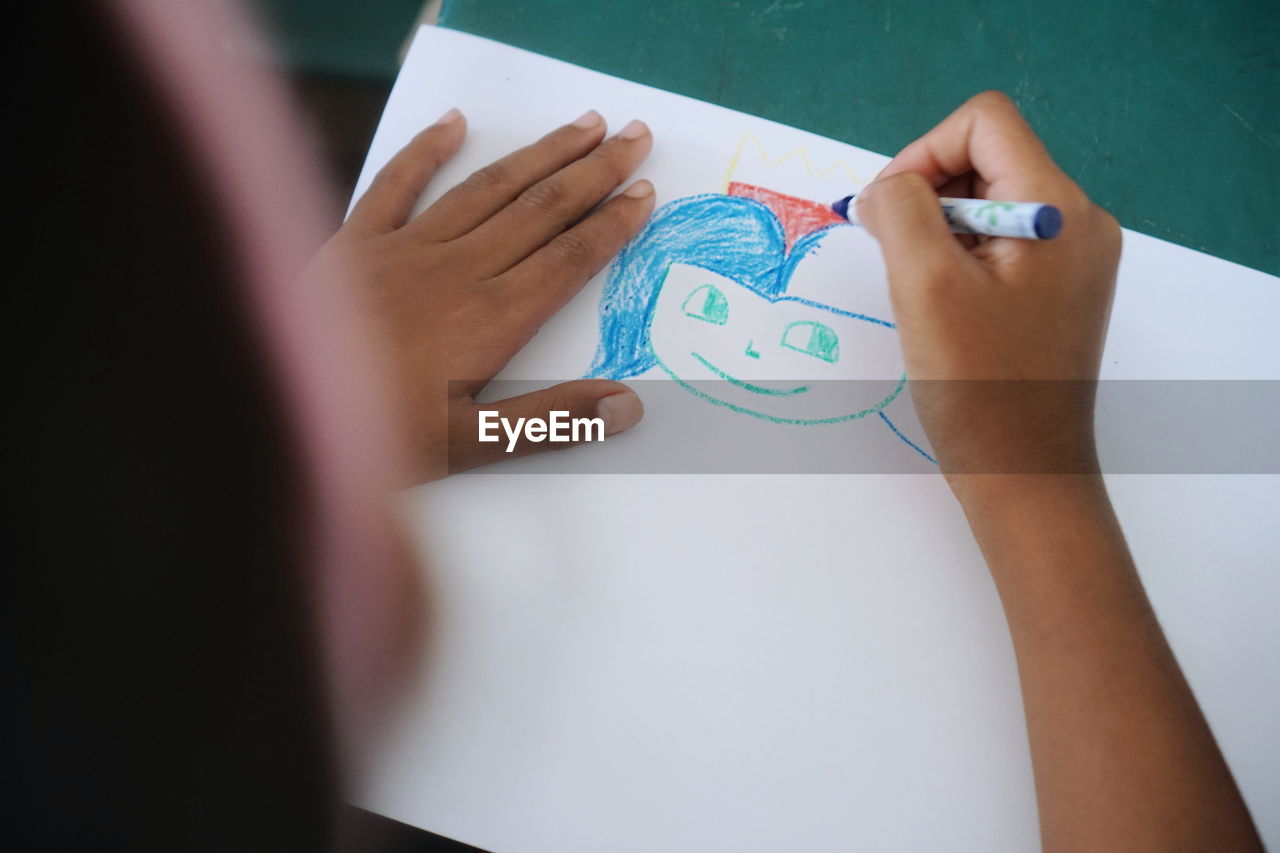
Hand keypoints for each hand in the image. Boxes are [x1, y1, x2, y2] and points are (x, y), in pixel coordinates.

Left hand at [313, 108, 654, 482]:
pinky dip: (427, 149)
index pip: (568, 260)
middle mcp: (458, 270)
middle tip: (635, 136)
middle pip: (540, 210)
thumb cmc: (373, 439)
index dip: (611, 225)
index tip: (644, 192)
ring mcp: (405, 249)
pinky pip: (397, 184)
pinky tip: (455, 124)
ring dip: (539, 155)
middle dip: (593, 172)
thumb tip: (628, 404)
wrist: (274, 407)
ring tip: (581, 126)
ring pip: (487, 189)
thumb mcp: (469, 446)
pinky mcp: (354, 243)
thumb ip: (551, 420)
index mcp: (492, 318)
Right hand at [856, 92, 1121, 479]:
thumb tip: (887, 188)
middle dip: (928, 196)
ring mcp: (1074, 258)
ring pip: (988, 202)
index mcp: (1059, 208)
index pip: (983, 123)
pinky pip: (1000, 243)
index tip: (891, 215)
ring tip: (922, 292)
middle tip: (898, 260)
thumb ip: (901, 209)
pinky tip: (944, 307)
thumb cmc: (977, 384)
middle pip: (986, 159)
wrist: (1025, 474)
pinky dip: (959, 260)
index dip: (923, 153)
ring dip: (938, 232)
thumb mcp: (925, 284)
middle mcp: (1079, 221)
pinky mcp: (1059, 290)